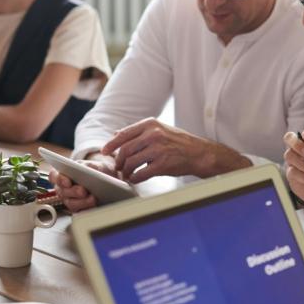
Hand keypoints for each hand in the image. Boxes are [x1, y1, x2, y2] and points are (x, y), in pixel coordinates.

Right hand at [48, 154, 114, 212]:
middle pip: (63, 192)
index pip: (54, 177)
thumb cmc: (94, 170)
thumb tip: (86, 168)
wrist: (104, 179)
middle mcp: (63, 188)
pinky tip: (95, 205)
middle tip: (83, 191)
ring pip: (71, 203)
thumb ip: (86, 166)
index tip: (67, 181)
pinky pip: (80, 211)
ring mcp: (69, 200)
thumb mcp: (91, 165)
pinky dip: (88, 208)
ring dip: (82, 202)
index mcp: (62, 175)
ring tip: (92, 198)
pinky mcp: (78, 209)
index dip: (59, 179)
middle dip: (73, 192)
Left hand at [101, 118, 248, 182]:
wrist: (199, 153)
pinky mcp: (163, 164)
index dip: (111, 144)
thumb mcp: (160, 129)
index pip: (124, 134)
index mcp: (151, 124)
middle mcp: (154, 135)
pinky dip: (135, 178)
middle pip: (125, 149)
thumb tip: (116, 134)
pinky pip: (141, 173)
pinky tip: (135, 178)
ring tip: (127, 174)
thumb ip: (138, 131)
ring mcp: (158, 150)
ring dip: (126, 171)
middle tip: (118, 167)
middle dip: (119, 161)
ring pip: (131, 162)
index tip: (105, 151)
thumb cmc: (179, 142)